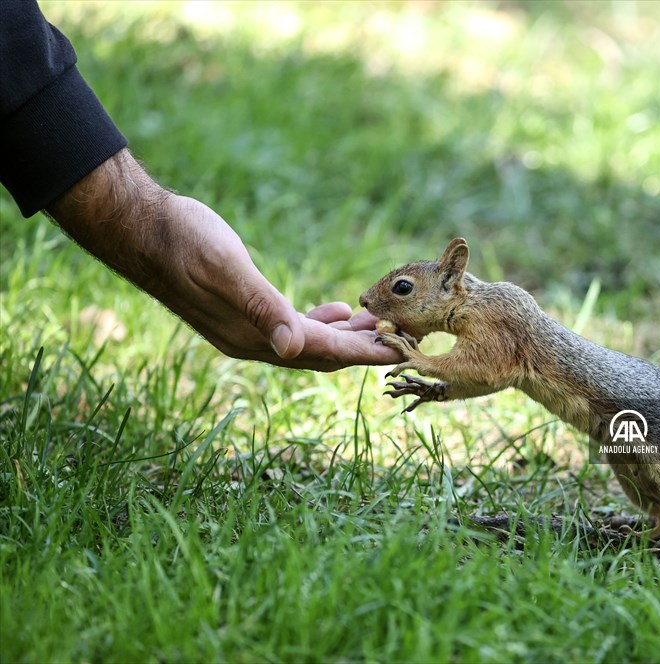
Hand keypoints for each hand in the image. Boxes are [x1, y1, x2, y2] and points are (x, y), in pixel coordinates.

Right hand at [47, 150, 400, 370]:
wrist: (139, 228)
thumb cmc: (183, 240)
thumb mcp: (225, 267)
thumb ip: (262, 307)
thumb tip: (293, 347)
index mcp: (252, 335)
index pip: (324, 351)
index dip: (365, 352)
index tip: (403, 351)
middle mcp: (251, 341)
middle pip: (322, 353)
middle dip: (364, 350)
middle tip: (406, 342)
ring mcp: (245, 329)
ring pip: (310, 342)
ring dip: (347, 337)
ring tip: (382, 329)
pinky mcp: (241, 312)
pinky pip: (292, 327)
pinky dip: (320, 322)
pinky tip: (339, 311)